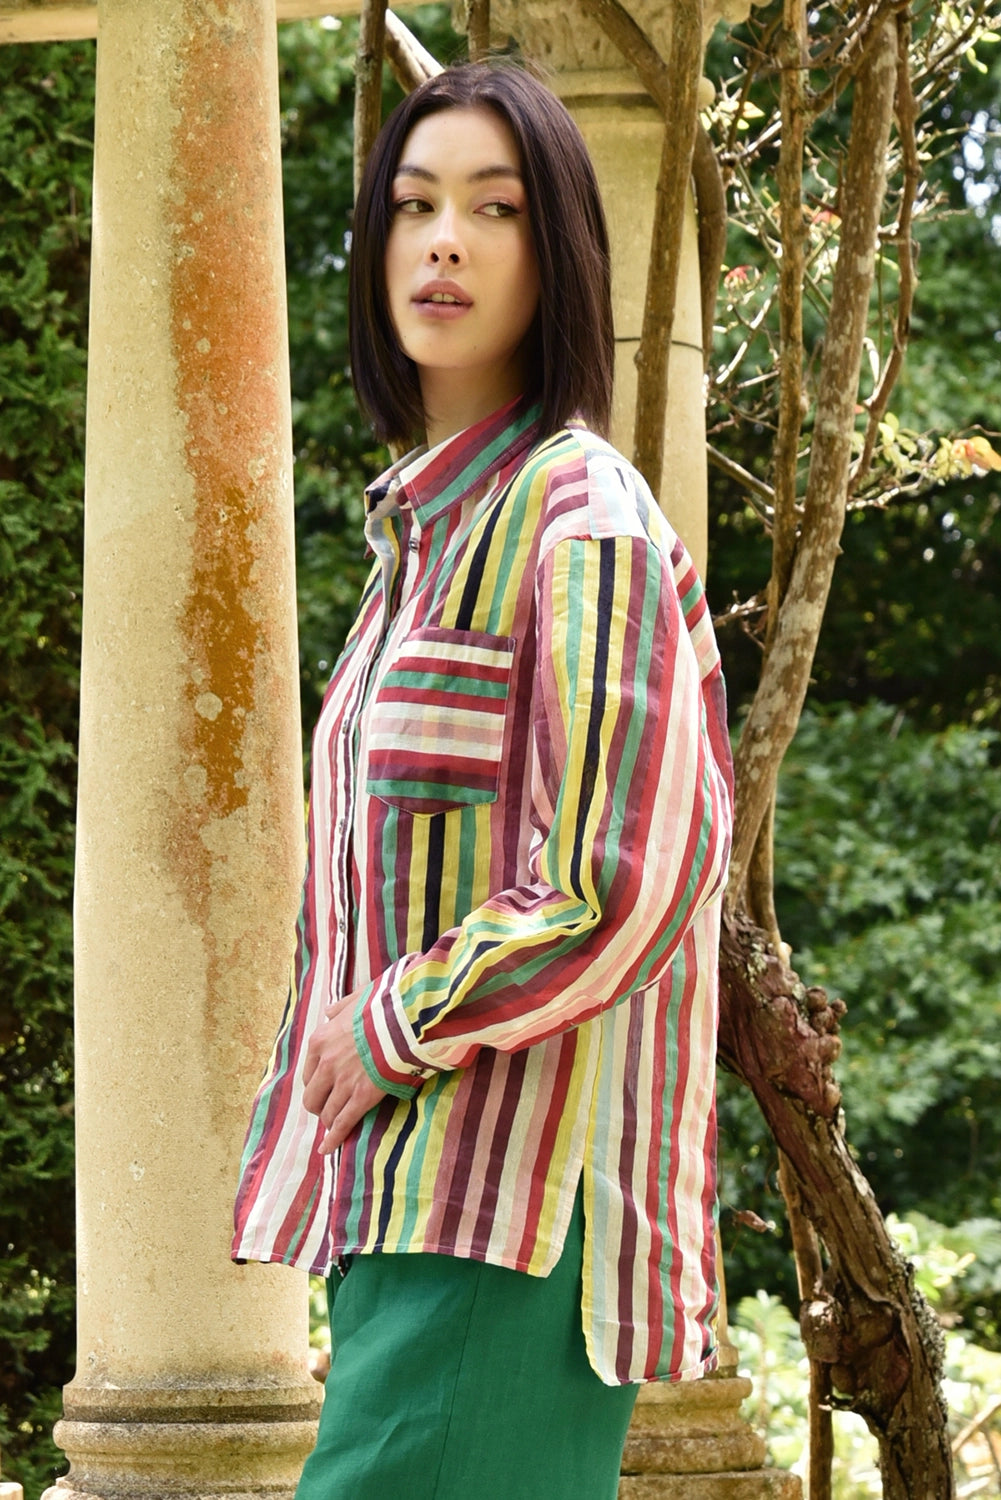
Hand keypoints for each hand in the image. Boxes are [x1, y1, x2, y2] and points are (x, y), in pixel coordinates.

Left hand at [302, 990, 387, 1154]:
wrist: (405, 1017)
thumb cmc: (384, 1005)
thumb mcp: (355, 1000)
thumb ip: (339, 1008)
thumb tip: (329, 1012)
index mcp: (321, 1041)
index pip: (309, 1073)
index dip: (317, 1084)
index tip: (324, 1089)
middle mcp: (326, 1063)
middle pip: (312, 1097)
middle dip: (320, 1105)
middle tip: (328, 1109)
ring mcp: (343, 1082)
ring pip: (327, 1112)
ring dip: (330, 1121)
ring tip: (335, 1127)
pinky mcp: (362, 1096)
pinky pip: (343, 1122)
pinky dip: (333, 1138)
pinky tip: (327, 1148)